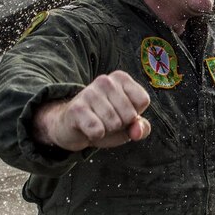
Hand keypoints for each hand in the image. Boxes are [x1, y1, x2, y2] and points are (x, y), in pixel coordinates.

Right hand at [33, 71, 151, 150]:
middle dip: (121, 124)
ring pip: (114, 123)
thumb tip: (137, 132)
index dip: (135, 114)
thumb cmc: (105, 122)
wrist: (71, 128)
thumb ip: (142, 127)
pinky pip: (98, 130)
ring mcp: (89, 93)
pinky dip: (95, 136)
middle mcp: (105, 81)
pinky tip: (88, 129)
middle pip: (130, 115)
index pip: (143, 100)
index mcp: (120, 78)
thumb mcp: (128, 124)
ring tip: (97, 123)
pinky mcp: (77, 109)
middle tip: (107, 120)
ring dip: (107, 130)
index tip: (121, 112)